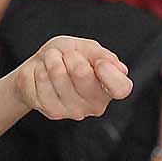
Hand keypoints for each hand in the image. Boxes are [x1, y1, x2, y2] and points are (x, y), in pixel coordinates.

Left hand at [13, 36, 132, 120]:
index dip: (108, 71)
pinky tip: (43, 74)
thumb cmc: (65, 57)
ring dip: (51, 60)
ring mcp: (74, 111)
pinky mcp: (53, 112)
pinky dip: (39, 70)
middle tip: (67, 58)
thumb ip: (102, 55)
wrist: (39, 67)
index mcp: (109, 87)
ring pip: (58, 74)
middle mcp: (96, 104)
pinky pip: (42, 81)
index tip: (98, 63)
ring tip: (53, 62)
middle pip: (82, 73)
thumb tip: (118, 68)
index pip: (122, 88)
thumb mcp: (86, 48)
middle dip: (70, 56)